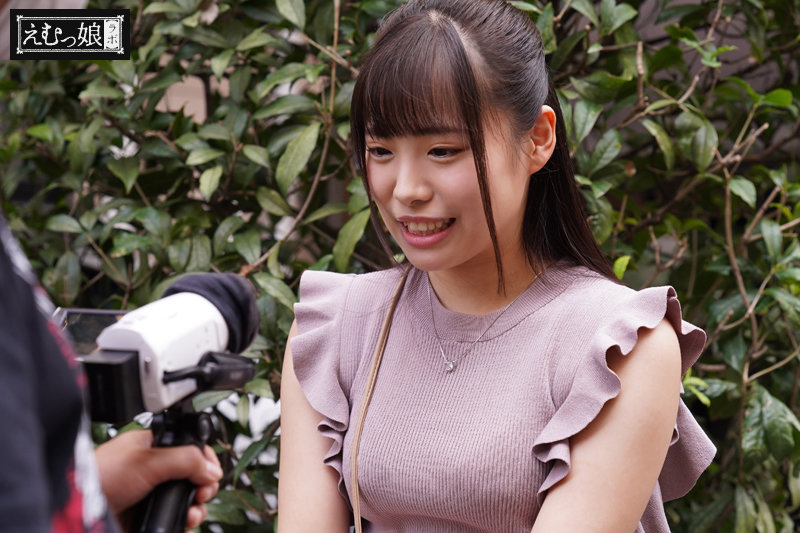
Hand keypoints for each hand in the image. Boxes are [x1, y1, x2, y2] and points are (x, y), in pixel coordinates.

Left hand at [94, 429, 222, 530]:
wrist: (78, 513)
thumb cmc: (101, 477)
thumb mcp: (148, 461)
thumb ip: (185, 460)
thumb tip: (212, 470)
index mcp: (153, 446)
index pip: (190, 447)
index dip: (204, 459)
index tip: (209, 471)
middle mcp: (154, 470)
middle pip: (194, 476)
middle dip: (203, 486)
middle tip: (201, 493)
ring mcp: (152, 494)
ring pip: (187, 500)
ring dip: (196, 508)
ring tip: (192, 513)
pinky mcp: (148, 516)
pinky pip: (176, 519)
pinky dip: (184, 523)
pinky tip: (183, 524)